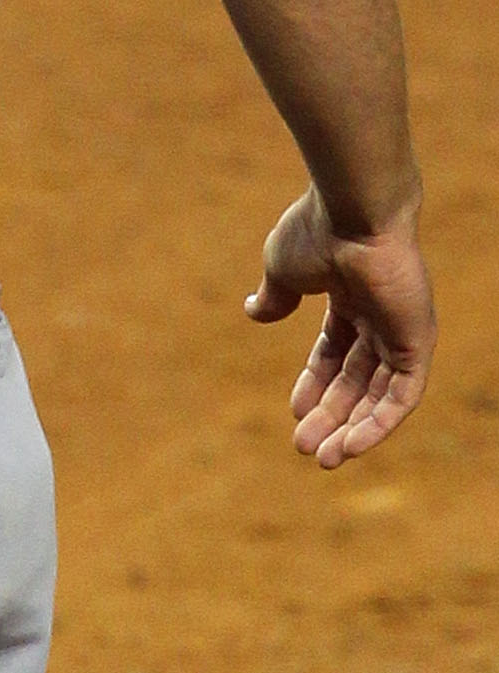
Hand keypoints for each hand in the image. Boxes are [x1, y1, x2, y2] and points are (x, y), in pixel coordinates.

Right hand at [246, 188, 434, 467]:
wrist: (352, 214)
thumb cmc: (315, 233)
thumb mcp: (283, 269)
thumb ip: (275, 295)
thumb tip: (255, 312)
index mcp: (350, 298)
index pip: (335, 352)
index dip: (314, 383)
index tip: (293, 412)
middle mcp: (381, 318)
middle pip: (357, 379)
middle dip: (330, 414)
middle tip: (305, 447)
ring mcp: (402, 331)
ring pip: (379, 394)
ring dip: (353, 428)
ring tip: (324, 457)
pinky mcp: (417, 342)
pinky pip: (403, 395)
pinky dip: (381, 423)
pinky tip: (354, 446)